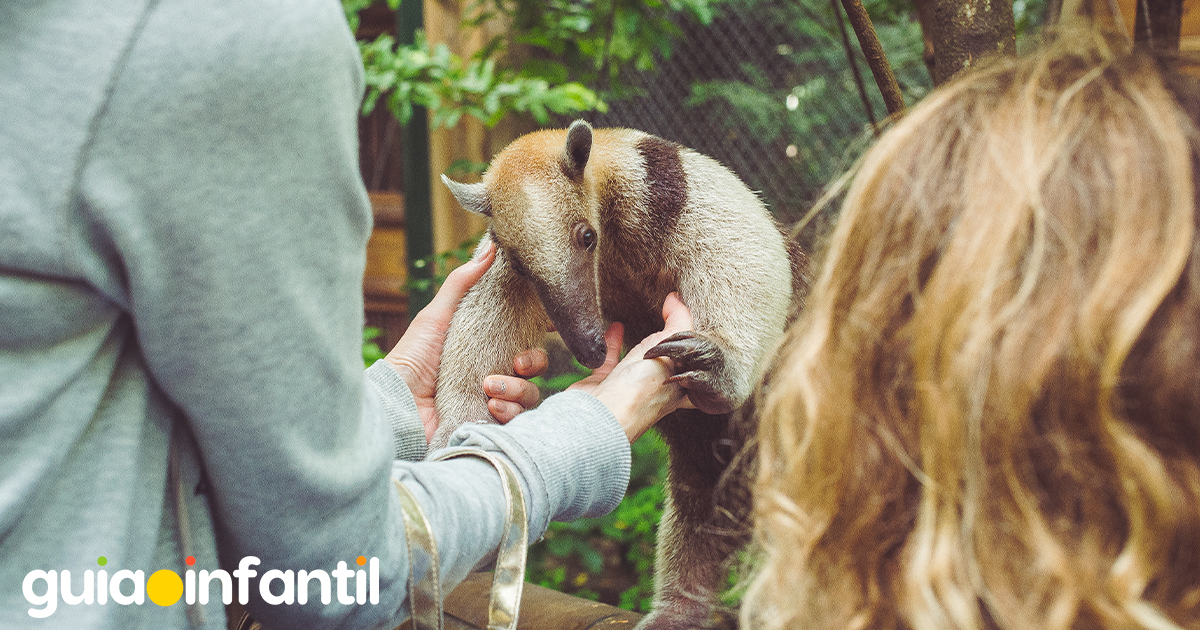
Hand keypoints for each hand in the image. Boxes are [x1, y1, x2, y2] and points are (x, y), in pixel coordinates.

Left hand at [383, 242, 548, 439]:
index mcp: (485, 349)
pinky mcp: (490, 425)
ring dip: (516, 390)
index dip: (540, 334)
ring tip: (489, 388)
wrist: (397, 405)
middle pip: (534, 368)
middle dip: (531, 363)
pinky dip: (509, 411)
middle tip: (515, 364)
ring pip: (530, 395)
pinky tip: (490, 405)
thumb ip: (462, 283)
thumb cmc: (411, 359)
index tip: (549, 325)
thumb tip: (490, 246)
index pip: (525, 340)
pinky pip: (518, 419)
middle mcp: (493, 374)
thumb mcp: (436, 316)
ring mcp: (493, 402)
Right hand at [569, 293, 694, 441]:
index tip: (700, 334)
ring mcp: (629, 388)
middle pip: (667, 365)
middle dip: (671, 348)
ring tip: (644, 321)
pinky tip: (615, 326)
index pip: (695, 369)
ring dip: (641, 343)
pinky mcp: (605, 384)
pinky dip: (613, 341)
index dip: (698, 353)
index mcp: (679, 389)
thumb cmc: (639, 393)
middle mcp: (656, 390)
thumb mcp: (671, 352)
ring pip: (638, 362)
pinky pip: (612, 358)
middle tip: (674, 326)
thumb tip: (677, 298)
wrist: (599, 416)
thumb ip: (678, 324)